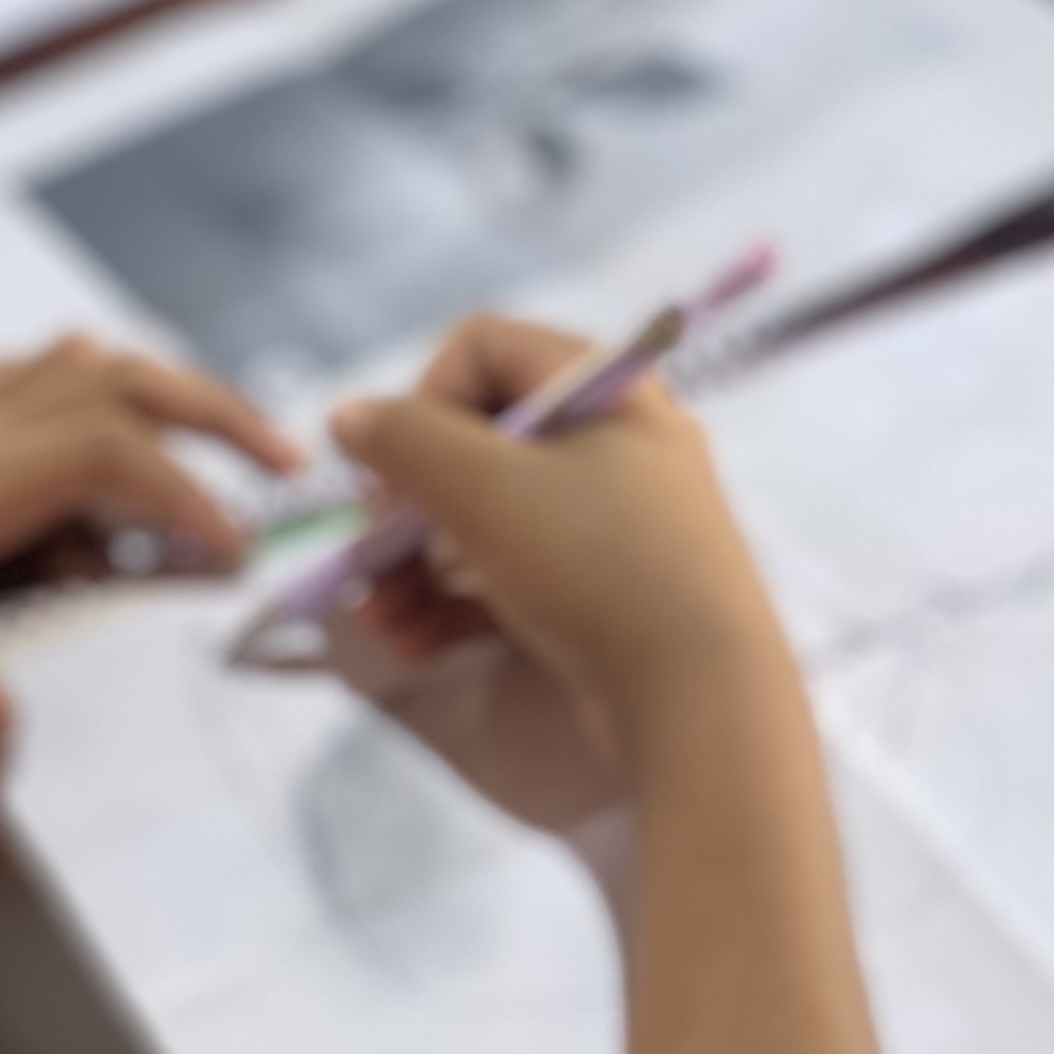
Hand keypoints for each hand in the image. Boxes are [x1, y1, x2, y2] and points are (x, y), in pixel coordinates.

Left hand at [0, 339, 298, 765]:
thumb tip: (6, 732)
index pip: (101, 450)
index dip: (181, 494)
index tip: (233, 561)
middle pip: (113, 379)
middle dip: (211, 413)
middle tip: (290, 465)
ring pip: (84, 367)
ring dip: (167, 398)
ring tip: (238, 452)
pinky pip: (40, 381)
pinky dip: (101, 395)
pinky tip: (119, 439)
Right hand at [314, 314, 794, 838]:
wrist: (704, 704)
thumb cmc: (600, 569)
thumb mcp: (488, 490)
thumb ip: (406, 440)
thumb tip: (349, 415)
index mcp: (604, 391)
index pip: (484, 348)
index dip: (423, 398)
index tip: (396, 469)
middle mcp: (613, 446)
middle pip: (475, 442)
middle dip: (404, 503)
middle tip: (371, 552)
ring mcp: (610, 526)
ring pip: (484, 520)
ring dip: (413, 567)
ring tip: (376, 621)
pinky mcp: (602, 595)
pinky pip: (511, 577)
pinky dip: (455, 605)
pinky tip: (408, 644)